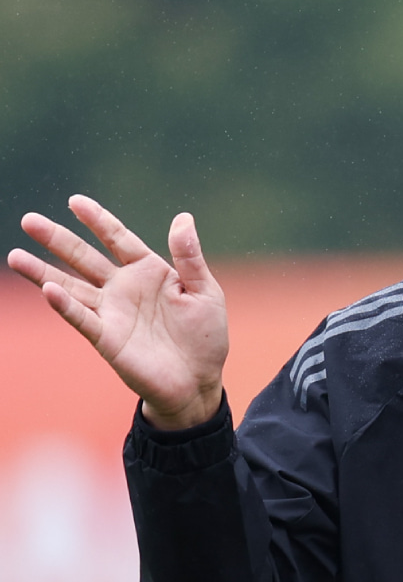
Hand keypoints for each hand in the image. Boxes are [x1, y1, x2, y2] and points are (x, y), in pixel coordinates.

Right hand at [7, 195, 228, 429]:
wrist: (199, 380)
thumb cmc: (204, 335)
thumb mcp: (204, 291)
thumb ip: (190, 257)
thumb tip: (183, 218)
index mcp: (149, 271)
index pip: (118, 239)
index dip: (98, 220)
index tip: (76, 201)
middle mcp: (124, 288)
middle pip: (84, 258)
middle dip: (58, 239)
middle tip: (29, 220)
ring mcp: (112, 313)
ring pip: (71, 287)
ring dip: (43, 272)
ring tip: (15, 255)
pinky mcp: (107, 339)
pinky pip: (82, 319)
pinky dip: (65, 305)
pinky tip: (47, 289)